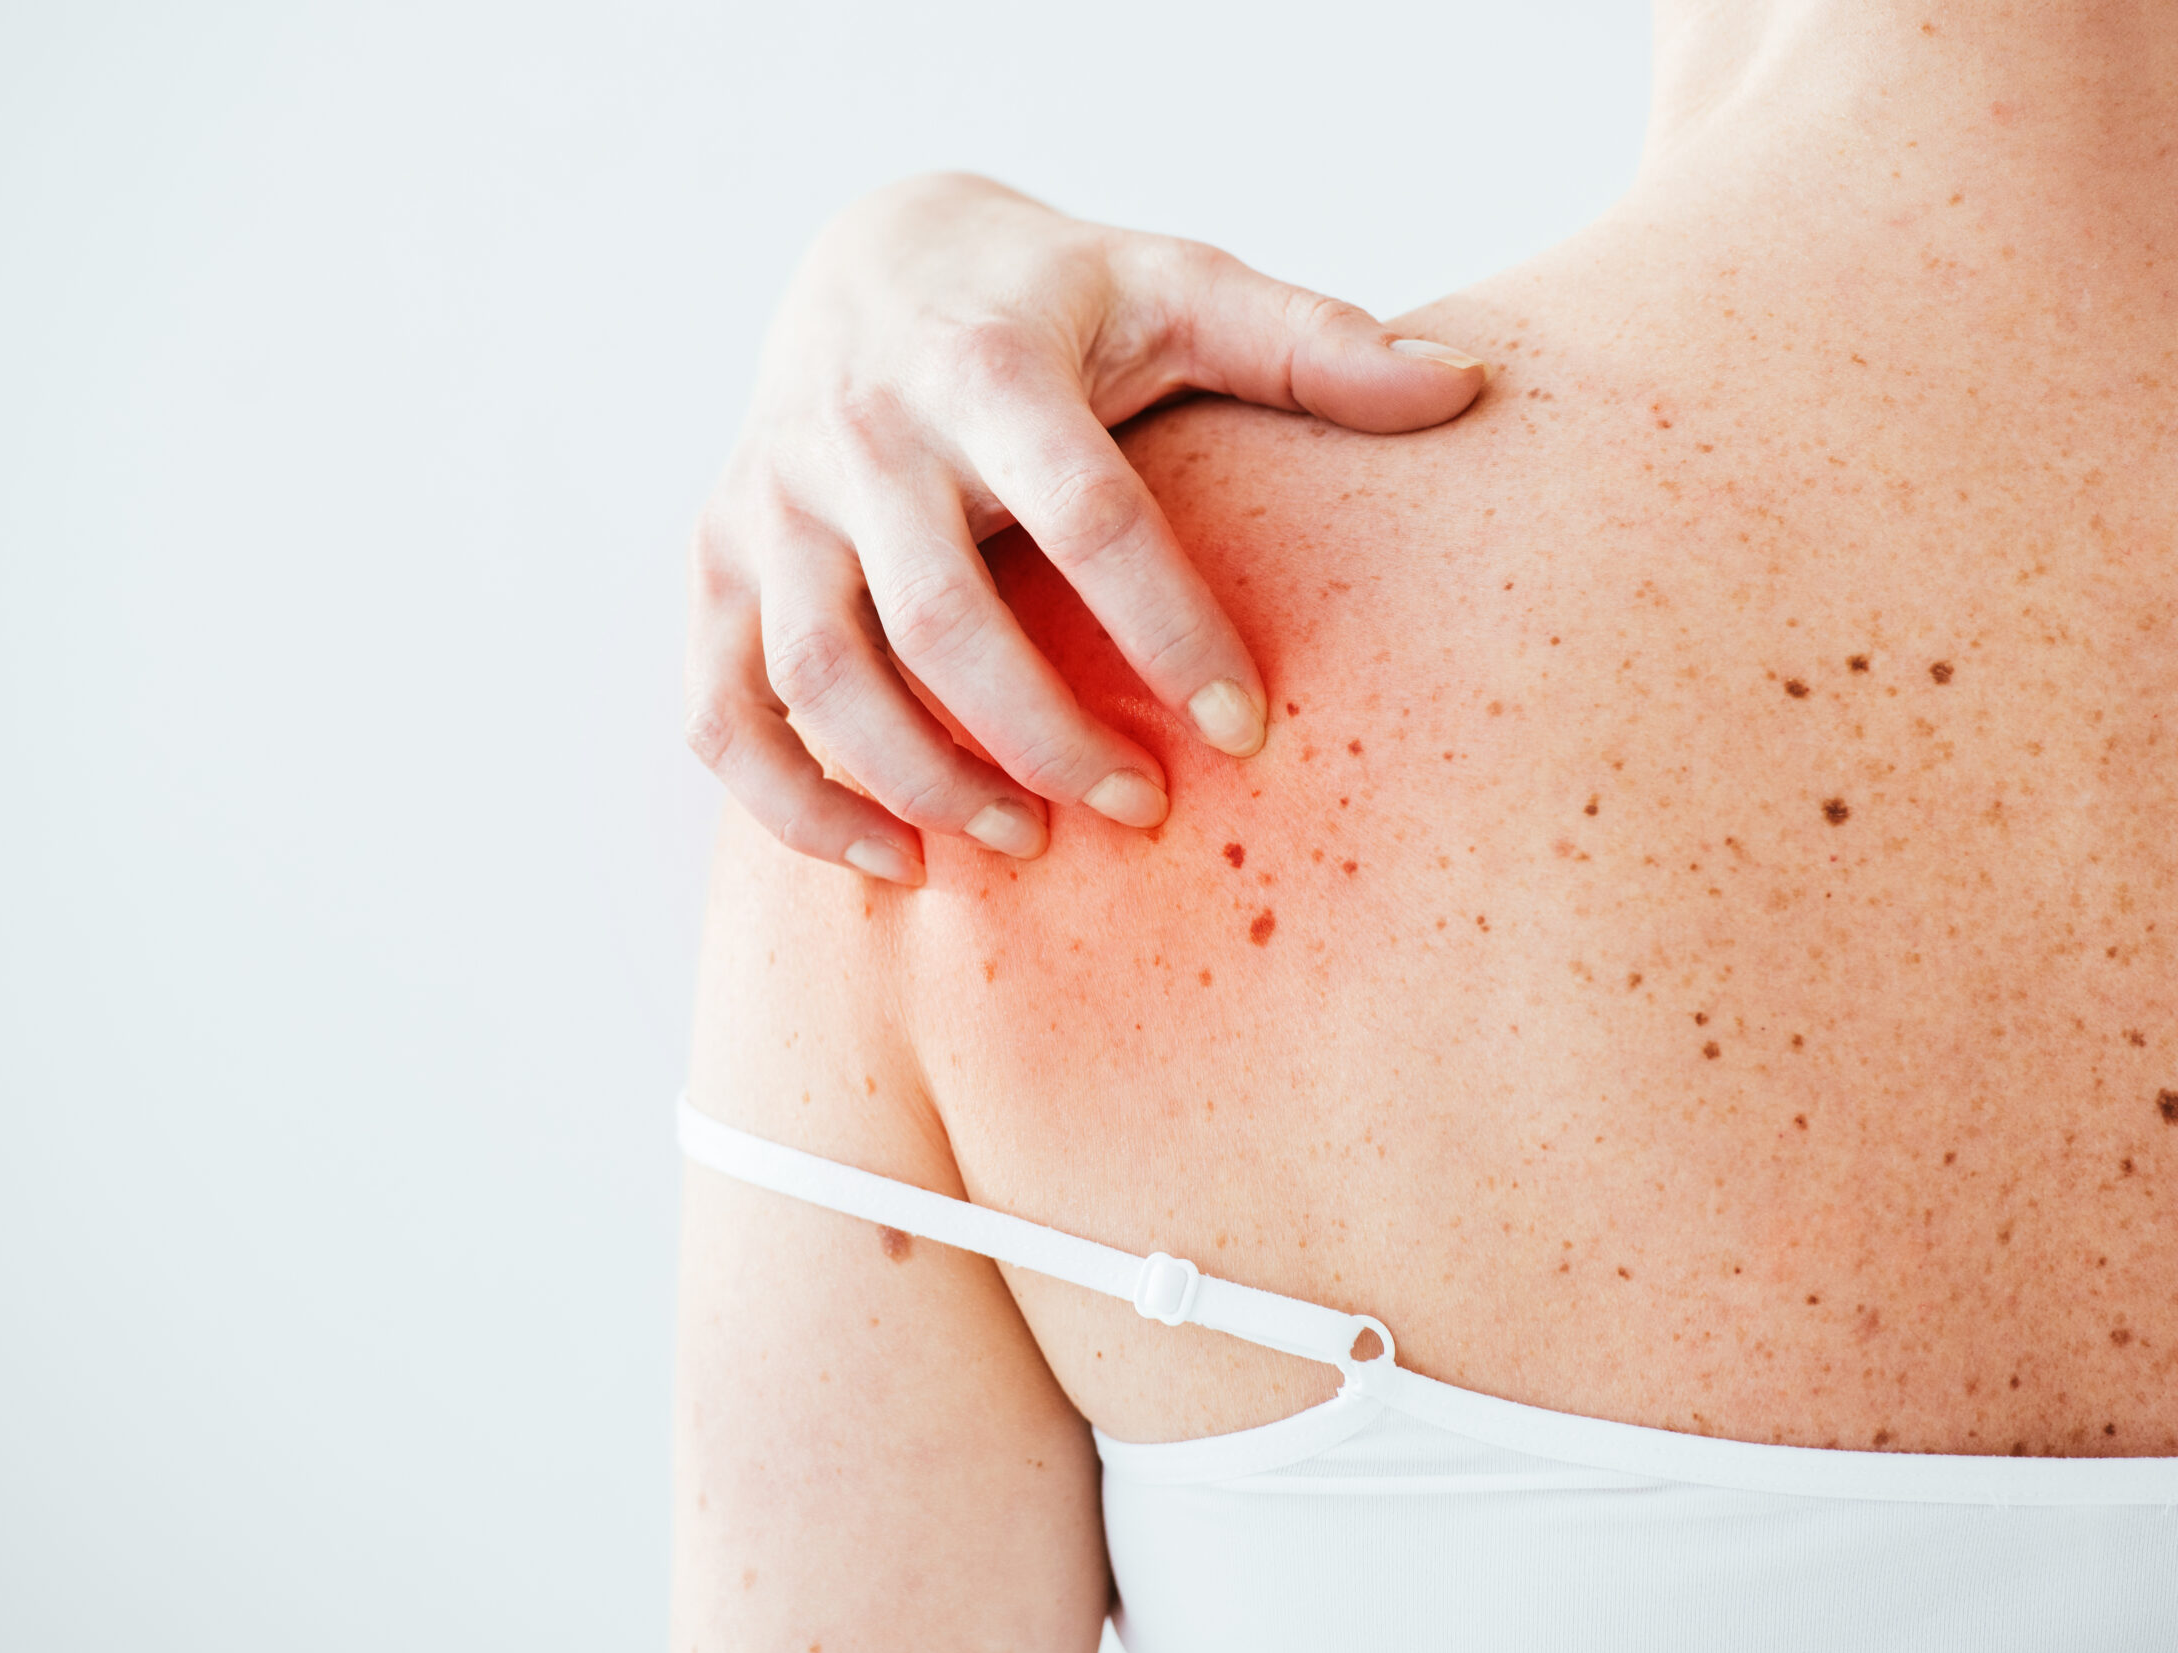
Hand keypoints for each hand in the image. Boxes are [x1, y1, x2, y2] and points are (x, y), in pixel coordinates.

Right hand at [686, 173, 1486, 884]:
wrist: (869, 261)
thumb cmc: (1053, 301)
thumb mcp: (1176, 288)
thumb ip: (1310, 342)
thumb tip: (1464, 389)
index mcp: (987, 363)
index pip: (1087, 514)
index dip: (1170, 630)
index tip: (1250, 727)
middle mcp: (859, 433)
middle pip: (940, 620)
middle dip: (1046, 735)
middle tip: (1142, 809)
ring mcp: (769, 503)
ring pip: (822, 677)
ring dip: (922, 781)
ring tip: (1023, 843)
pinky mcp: (715, 562)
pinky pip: (723, 713)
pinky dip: (794, 804)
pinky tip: (893, 863)